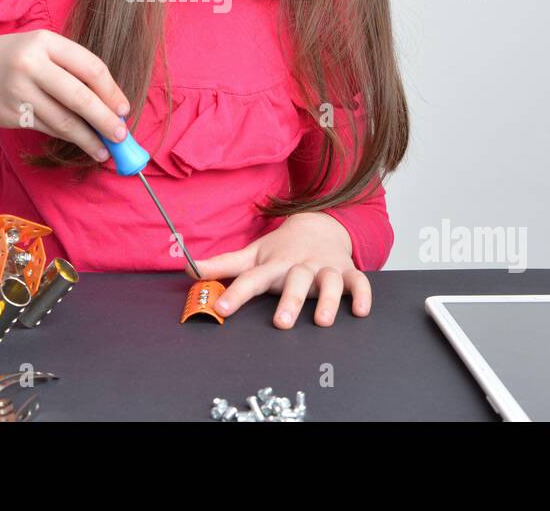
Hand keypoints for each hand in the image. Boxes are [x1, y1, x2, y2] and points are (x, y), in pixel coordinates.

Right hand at [0, 30, 131, 161]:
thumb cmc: (14, 58)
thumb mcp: (42, 49)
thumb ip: (72, 68)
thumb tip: (111, 102)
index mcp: (45, 42)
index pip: (89, 67)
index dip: (111, 91)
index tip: (124, 109)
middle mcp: (31, 64)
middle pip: (79, 97)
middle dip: (105, 119)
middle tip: (121, 135)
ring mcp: (19, 91)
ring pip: (64, 120)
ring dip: (89, 138)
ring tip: (105, 150)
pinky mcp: (12, 114)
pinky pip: (48, 129)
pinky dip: (68, 138)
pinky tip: (82, 143)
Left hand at [190, 212, 371, 327]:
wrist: (319, 226)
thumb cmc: (282, 250)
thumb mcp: (252, 256)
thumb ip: (222, 266)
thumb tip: (187, 268)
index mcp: (274, 265)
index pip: (252, 279)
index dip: (235, 293)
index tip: (220, 308)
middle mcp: (300, 266)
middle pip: (295, 281)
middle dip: (290, 301)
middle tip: (281, 323)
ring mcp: (325, 268)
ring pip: (330, 282)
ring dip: (328, 300)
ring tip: (323, 321)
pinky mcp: (348, 272)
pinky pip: (359, 282)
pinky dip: (362, 295)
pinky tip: (360, 311)